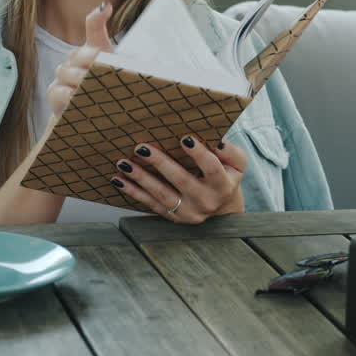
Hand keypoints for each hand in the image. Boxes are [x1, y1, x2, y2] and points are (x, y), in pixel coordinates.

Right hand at [46, 2, 113, 122]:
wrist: (98, 124)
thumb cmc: (111, 95)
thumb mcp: (120, 74)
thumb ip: (117, 53)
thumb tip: (110, 11)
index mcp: (94, 51)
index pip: (93, 26)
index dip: (97, 18)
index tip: (106, 11)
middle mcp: (75, 61)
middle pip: (77, 53)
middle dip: (89, 60)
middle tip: (100, 67)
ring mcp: (63, 78)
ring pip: (65, 71)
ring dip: (80, 79)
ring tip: (92, 87)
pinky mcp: (55, 96)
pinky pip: (58, 91)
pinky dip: (67, 94)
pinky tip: (77, 98)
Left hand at [109, 135, 246, 223]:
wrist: (222, 212)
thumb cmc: (226, 179)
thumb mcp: (237, 165)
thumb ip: (230, 152)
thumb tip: (216, 141)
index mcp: (222, 185)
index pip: (211, 168)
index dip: (199, 154)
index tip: (185, 138)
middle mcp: (205, 201)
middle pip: (181, 180)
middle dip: (160, 163)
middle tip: (142, 147)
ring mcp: (187, 213)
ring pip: (161, 195)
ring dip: (140, 178)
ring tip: (124, 163)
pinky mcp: (173, 217)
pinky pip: (150, 204)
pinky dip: (133, 192)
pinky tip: (118, 180)